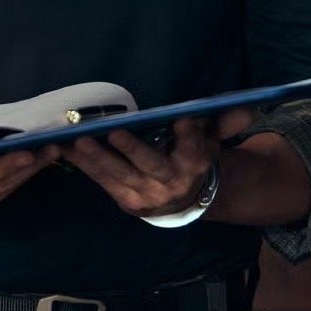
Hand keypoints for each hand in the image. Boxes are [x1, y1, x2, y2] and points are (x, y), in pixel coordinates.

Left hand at [60, 107, 256, 216]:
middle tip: (112, 132)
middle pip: (151, 164)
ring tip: (75, 140)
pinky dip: (82, 165)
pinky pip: (101, 181)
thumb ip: (223, 123)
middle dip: (132, 149)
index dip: (189, 135)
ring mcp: (146, 194)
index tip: (181, 120)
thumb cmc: (192, 157)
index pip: (196, 148)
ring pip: (119, 174)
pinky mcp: (125, 200)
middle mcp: (172, 182)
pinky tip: (63, 149)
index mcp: (196, 163)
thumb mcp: (212, 141)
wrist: (185, 201)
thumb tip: (247, 108)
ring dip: (94, 157)